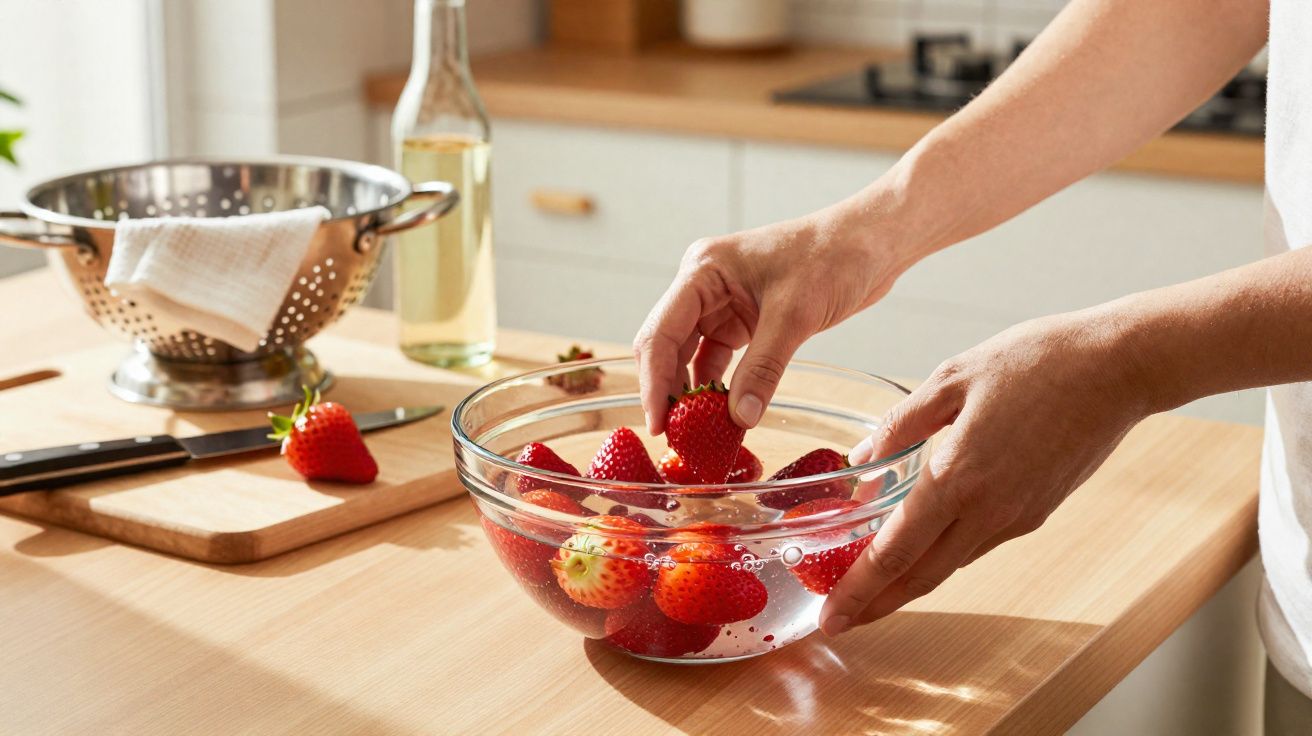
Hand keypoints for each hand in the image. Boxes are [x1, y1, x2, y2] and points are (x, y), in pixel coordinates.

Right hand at [633, 205, 915, 433]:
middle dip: (668, 391)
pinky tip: (723, 417)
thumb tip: (739, 419)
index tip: (657, 425)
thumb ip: (763, 368)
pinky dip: (720, 388)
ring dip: (693, 394)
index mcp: (702, 271)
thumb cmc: (833, 255)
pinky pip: (721, 360)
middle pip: (669, 346)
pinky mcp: (746, 320)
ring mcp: (723, 304)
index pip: (661, 333)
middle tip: (673, 438)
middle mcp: (704, 286)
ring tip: (694, 435)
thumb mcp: (794, 315)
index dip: (654, 381)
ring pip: (692, 357)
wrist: (873, 241)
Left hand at [820, 310, 1153, 634]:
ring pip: (950, 564)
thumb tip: (862, 459)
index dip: (858, 590)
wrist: (1119, 367)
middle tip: (839, 622)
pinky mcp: (1037, 511)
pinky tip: (923, 546)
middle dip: (876, 605)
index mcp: (958, 477)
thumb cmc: (1037, 361)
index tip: (830, 617)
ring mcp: (1017, 516)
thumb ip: (900, 424)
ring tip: (871, 588)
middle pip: (921, 577)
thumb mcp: (951, 377)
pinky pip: (977, 544)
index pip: (895, 553)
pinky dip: (942, 556)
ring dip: (908, 583)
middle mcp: (988, 510)